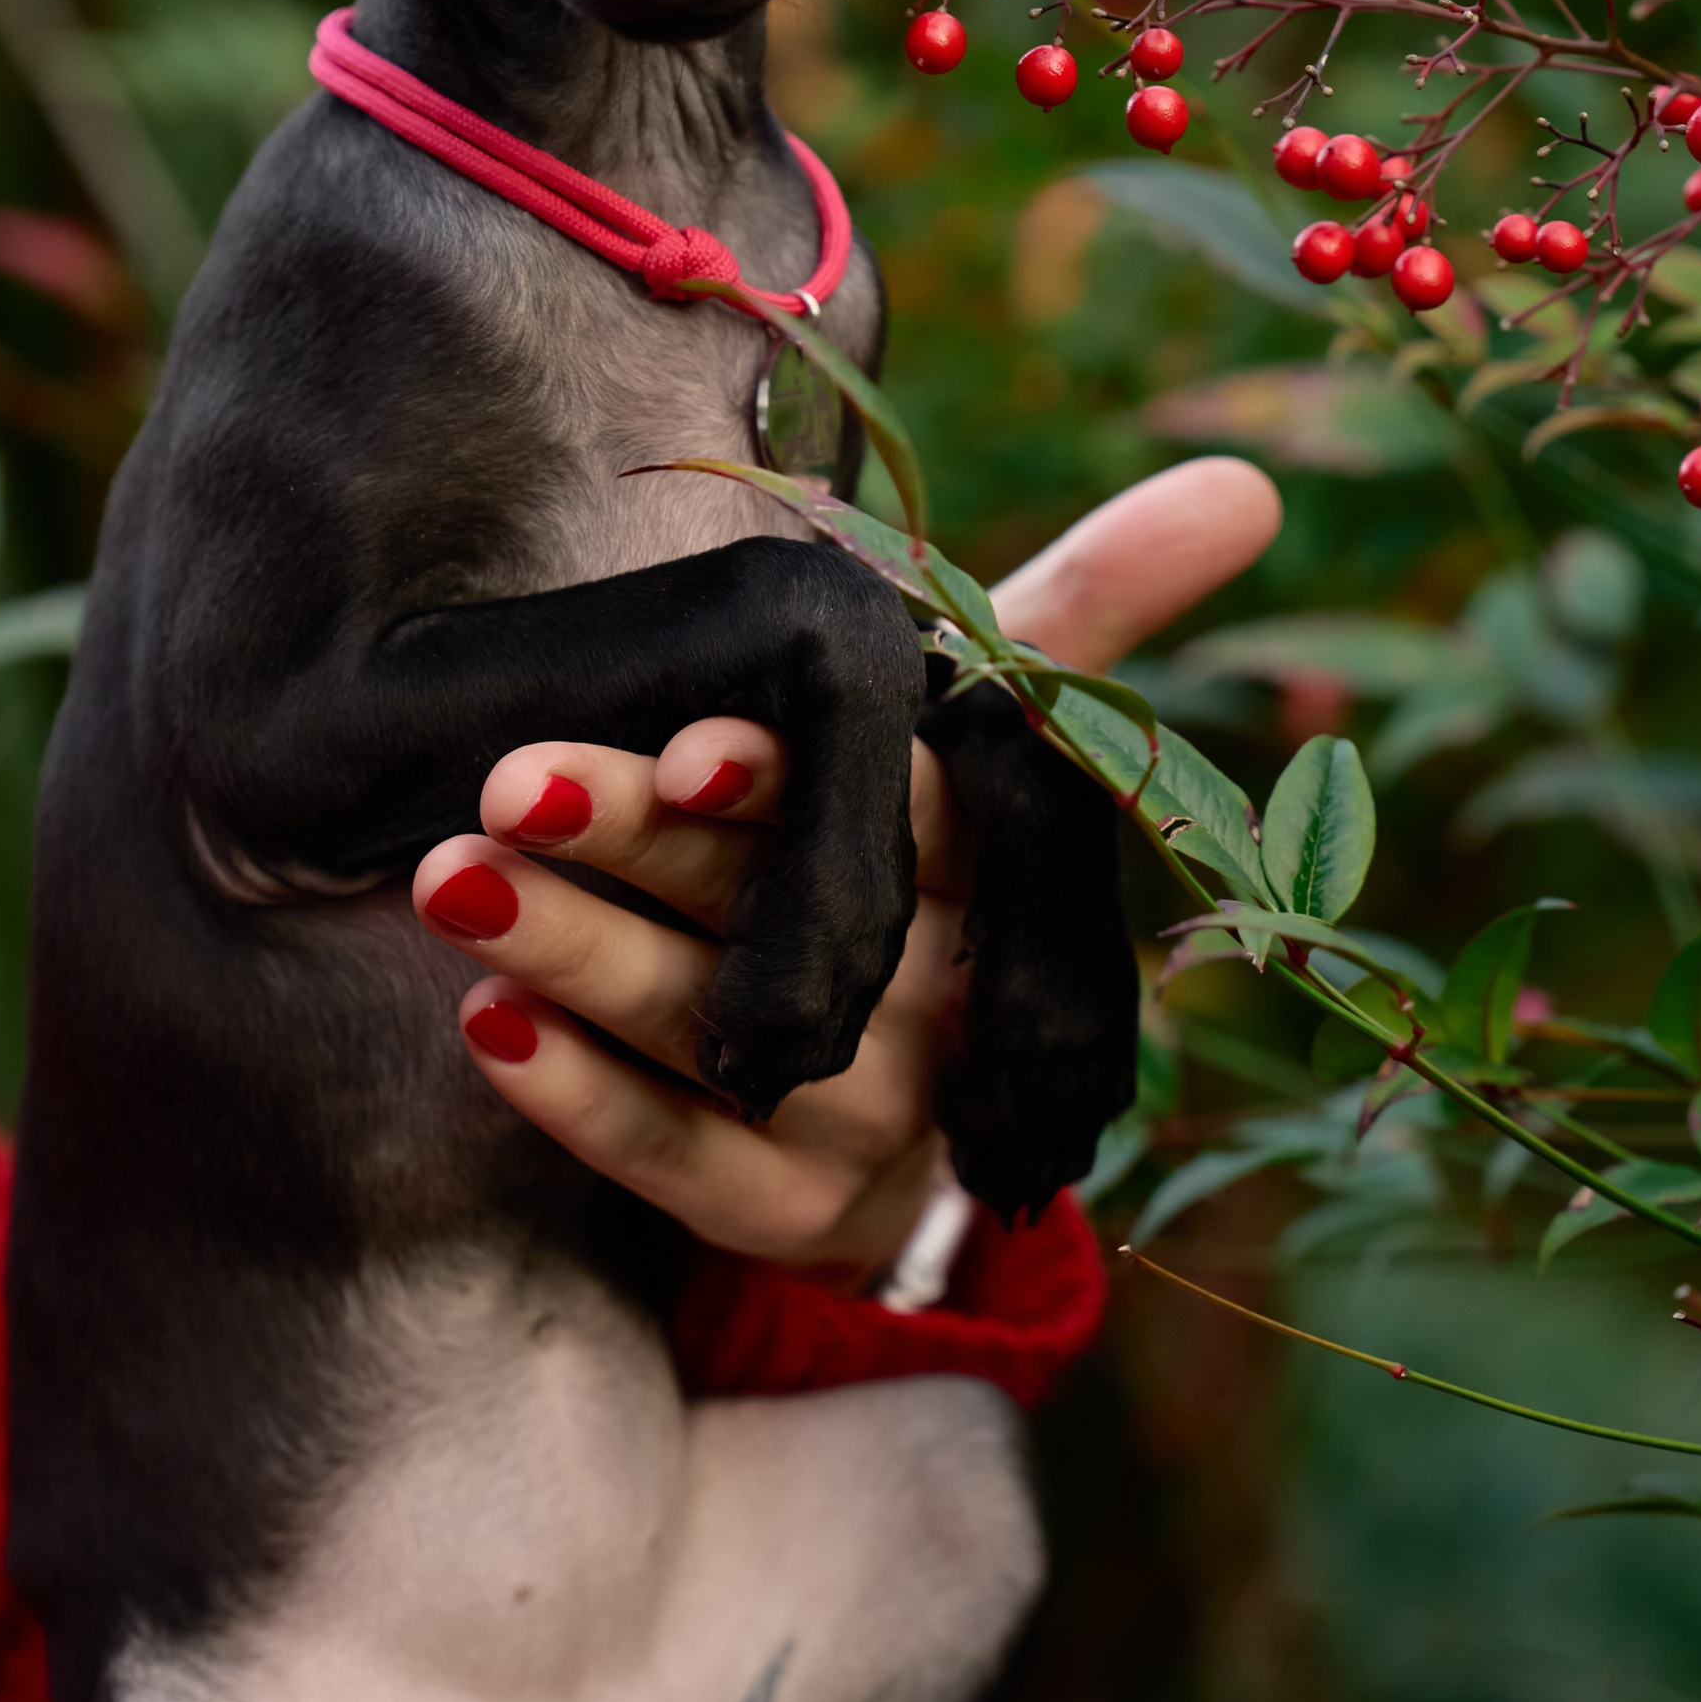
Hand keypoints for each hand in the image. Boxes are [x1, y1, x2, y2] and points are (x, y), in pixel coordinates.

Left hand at [410, 457, 1281, 1270]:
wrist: (897, 1113)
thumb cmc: (914, 871)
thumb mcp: (984, 748)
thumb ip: (1088, 611)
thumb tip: (1248, 485)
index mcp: (989, 869)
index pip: (906, 817)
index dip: (803, 788)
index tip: (702, 745)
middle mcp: (941, 995)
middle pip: (785, 907)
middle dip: (642, 840)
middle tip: (513, 777)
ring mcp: (874, 1118)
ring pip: (711, 1028)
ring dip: (573, 950)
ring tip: (452, 876)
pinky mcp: (792, 1216)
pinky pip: (673, 1161)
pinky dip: (573, 1094)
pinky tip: (483, 1020)